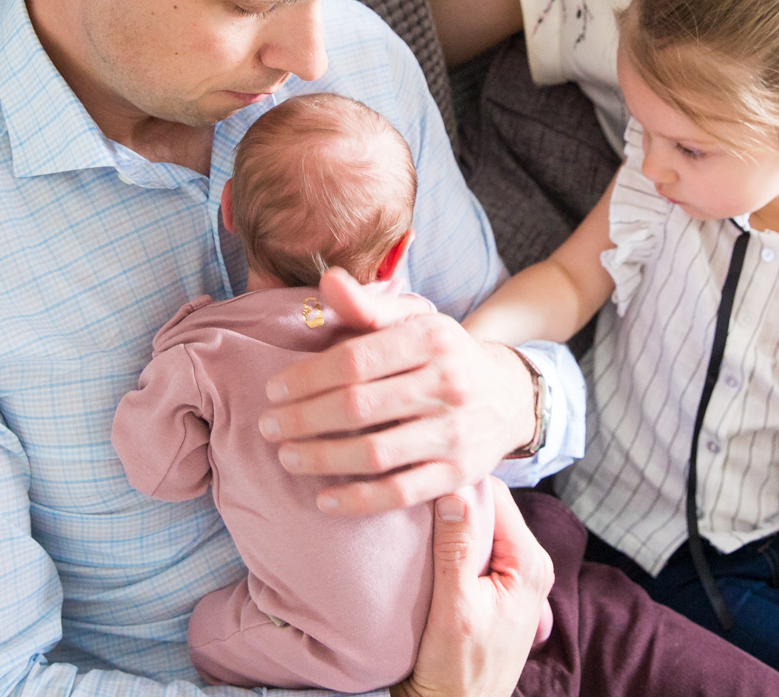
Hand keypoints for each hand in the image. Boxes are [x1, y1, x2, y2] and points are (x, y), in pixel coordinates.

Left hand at [262, 268, 535, 513]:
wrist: (509, 396)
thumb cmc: (444, 355)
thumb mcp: (414, 321)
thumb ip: (367, 306)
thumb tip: (327, 278)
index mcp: (432, 339)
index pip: (356, 359)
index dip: (307, 378)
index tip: (273, 391)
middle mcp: (448, 385)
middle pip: (359, 407)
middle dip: (304, 419)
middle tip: (269, 426)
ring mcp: (454, 433)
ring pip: (375, 453)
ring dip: (322, 459)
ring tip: (288, 457)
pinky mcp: (459, 474)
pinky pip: (401, 493)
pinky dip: (358, 500)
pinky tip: (324, 499)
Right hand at [393, 480, 552, 696]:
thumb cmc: (457, 670)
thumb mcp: (454, 609)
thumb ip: (456, 550)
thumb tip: (455, 492)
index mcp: (529, 563)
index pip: (496, 495)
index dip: (459, 481)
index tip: (422, 475)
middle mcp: (531, 562)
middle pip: (491, 506)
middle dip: (455, 496)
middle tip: (414, 489)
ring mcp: (517, 574)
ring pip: (483, 523)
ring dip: (453, 518)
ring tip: (417, 510)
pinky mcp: (499, 585)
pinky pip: (479, 545)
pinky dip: (454, 538)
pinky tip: (429, 539)